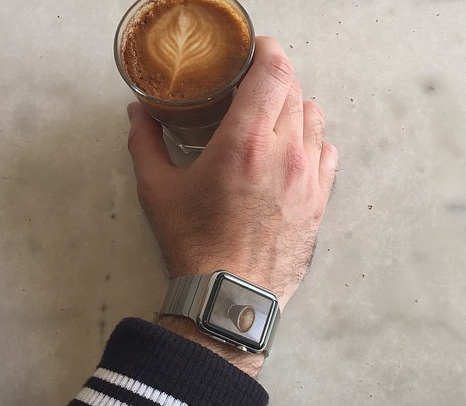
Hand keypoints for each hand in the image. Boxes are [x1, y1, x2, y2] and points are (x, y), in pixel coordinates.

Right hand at [127, 36, 338, 311]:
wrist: (230, 295)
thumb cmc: (194, 245)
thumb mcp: (158, 191)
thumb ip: (146, 142)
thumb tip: (138, 113)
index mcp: (244, 142)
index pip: (274, 69)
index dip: (265, 51)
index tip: (252, 53)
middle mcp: (284, 152)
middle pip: (293, 88)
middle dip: (272, 79)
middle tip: (250, 90)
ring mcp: (308, 177)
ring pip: (314, 117)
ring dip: (292, 109)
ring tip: (270, 122)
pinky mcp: (320, 200)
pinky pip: (327, 152)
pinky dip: (311, 142)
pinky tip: (291, 154)